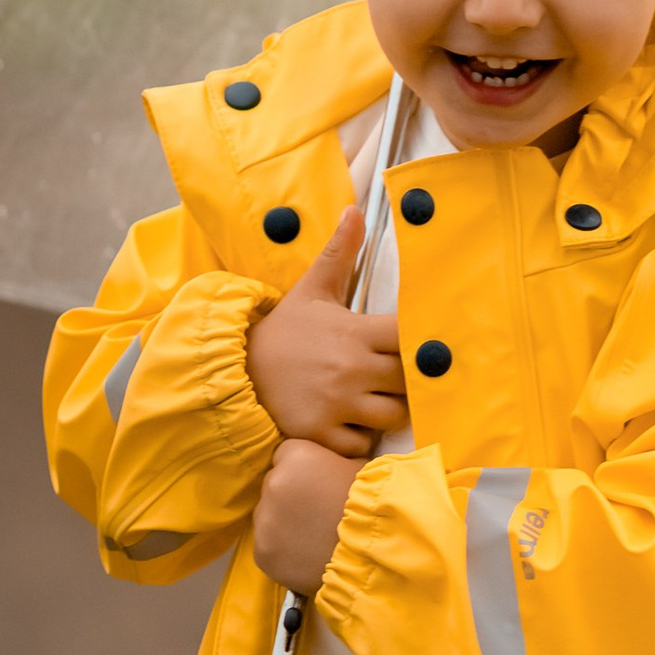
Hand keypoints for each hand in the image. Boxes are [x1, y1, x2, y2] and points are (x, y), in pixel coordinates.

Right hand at [245, 206, 406, 458]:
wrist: (234, 369)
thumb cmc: (283, 332)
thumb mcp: (311, 290)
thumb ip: (339, 253)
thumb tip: (355, 209)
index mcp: (355, 332)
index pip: (411, 338)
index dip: (420, 345)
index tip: (417, 347)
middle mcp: (350, 368)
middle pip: (410, 382)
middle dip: (407, 381)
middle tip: (392, 377)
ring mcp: (337, 404)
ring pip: (393, 415)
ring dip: (387, 410)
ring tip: (371, 400)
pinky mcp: (321, 433)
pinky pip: (362, 444)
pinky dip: (360, 438)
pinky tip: (348, 422)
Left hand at [253, 438, 358, 592]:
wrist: (376, 553)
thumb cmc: (373, 505)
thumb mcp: (358, 465)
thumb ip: (332, 460)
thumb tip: (326, 463)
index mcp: (296, 457)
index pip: (285, 455)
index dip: (303, 470)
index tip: (320, 484)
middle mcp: (273, 484)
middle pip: (274, 486)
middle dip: (291, 497)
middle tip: (318, 514)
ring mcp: (265, 521)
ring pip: (269, 518)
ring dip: (284, 525)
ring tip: (314, 539)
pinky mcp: (263, 553)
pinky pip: (269, 548)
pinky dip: (283, 552)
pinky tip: (307, 556)